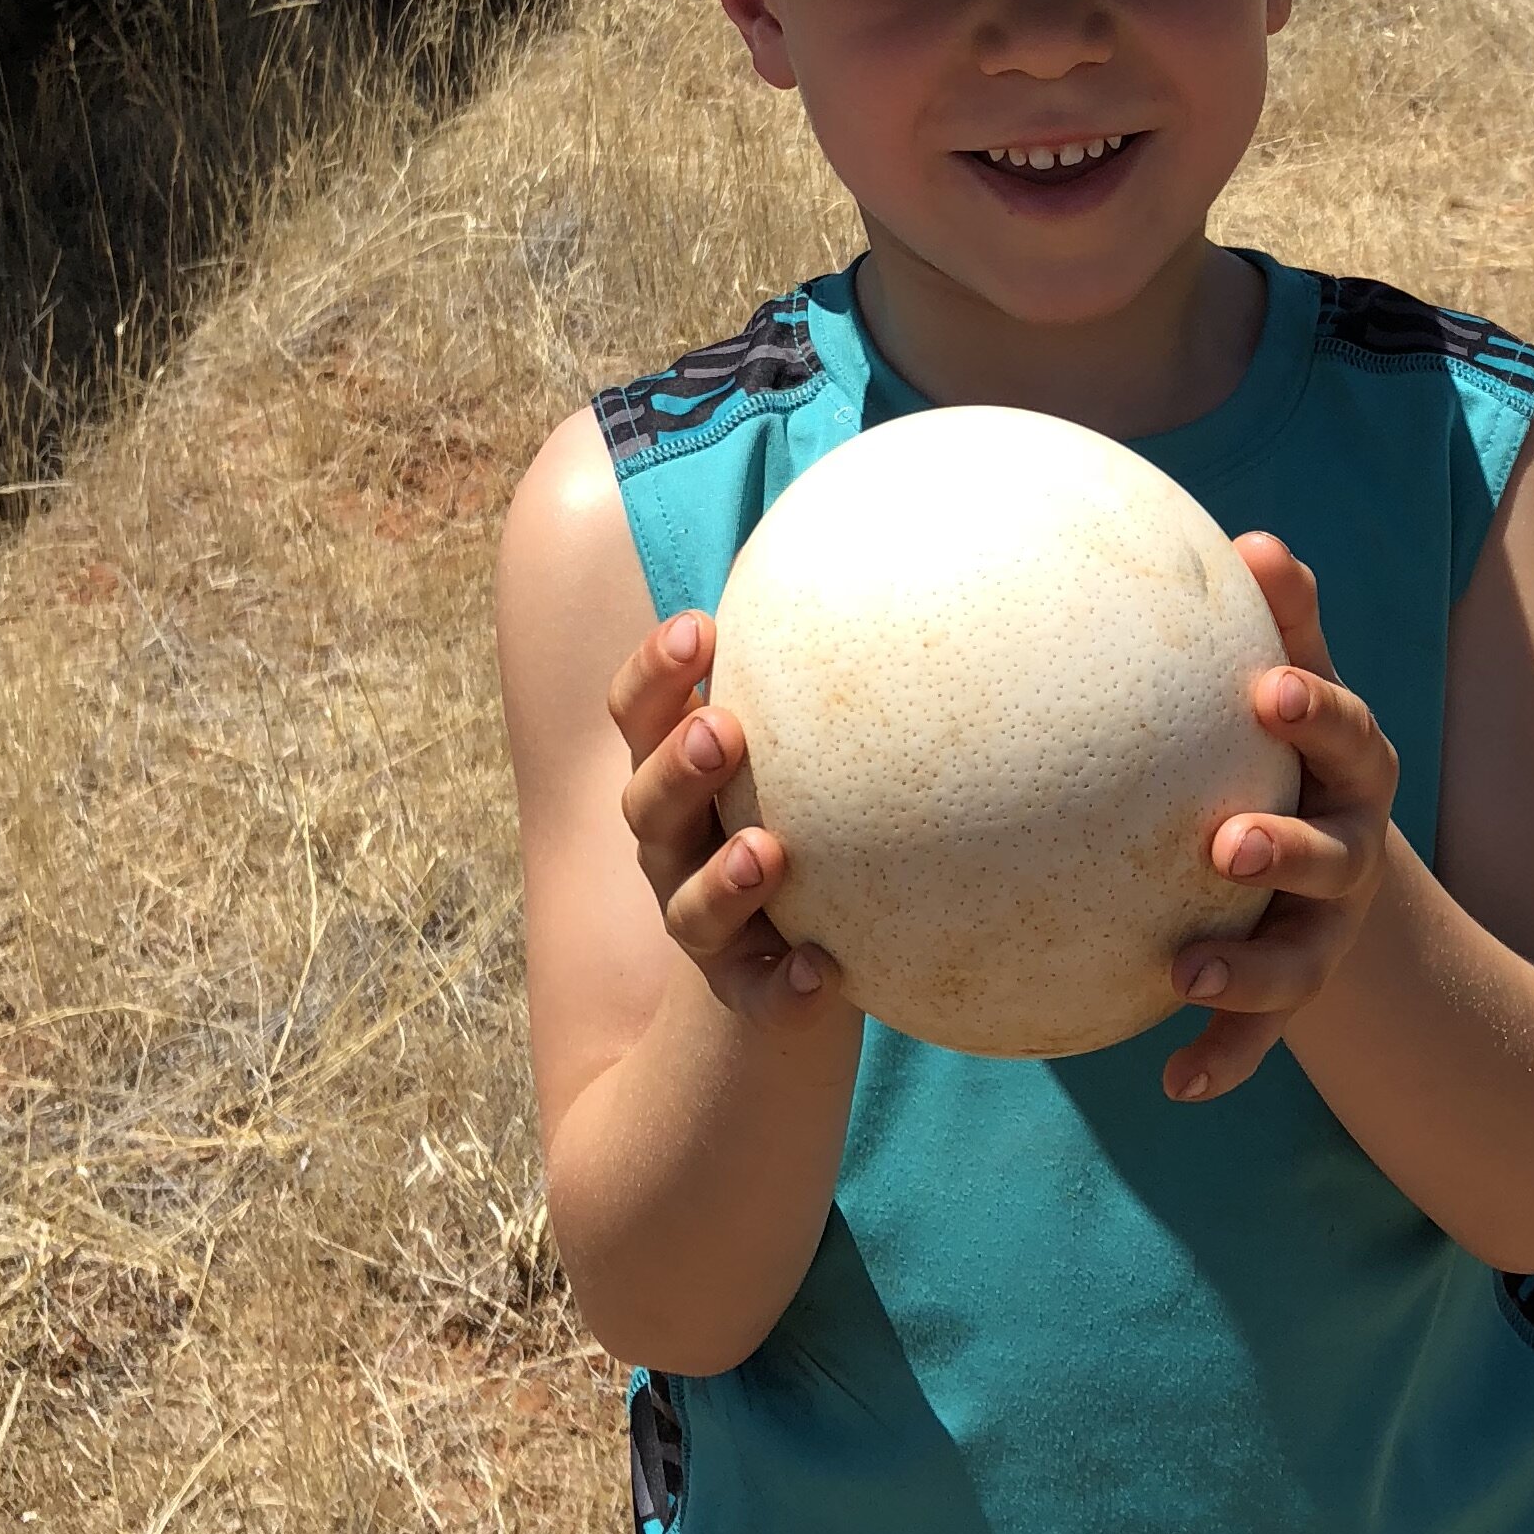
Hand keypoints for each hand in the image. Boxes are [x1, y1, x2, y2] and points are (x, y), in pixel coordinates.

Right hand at [609, 611, 837, 1025]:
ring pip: (689, 905)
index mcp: (679, 782)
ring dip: (725, 877)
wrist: (772, 995)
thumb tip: (893, 535)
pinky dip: (789, 987)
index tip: (700, 625)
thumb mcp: (806, 756)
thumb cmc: (808, 835)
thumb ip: (830, 679)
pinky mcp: (748, 997)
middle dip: (675, 761)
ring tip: (770, 851)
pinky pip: (762, 998)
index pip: (641, 718)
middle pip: (646, 804)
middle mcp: (674, 850)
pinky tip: (827, 972)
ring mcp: (702, 928)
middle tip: (724, 727)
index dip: (656, 673)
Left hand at [1166, 537, 1397, 1103]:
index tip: (1267, 693)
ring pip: (1299, 960)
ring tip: (1183, 974)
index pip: (1346, 735)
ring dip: (1247, 973)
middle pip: (1335, 857)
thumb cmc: (1290, 747)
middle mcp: (1353, 855)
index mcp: (1354, 771)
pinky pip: (1261, 1037)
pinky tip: (1173, 1084)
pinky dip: (1224, 1060)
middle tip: (1225, 846)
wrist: (1325, 860)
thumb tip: (1253, 536)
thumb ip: (1282, 622)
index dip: (1315, 714)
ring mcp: (1327, 932)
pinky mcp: (1296, 995)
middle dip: (1287, 850)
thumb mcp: (1297, 685)